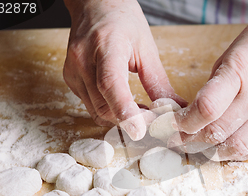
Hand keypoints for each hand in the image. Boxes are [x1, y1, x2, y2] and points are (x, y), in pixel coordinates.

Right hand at [63, 0, 185, 139]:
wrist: (94, 5)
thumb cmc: (123, 21)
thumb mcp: (147, 48)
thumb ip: (159, 83)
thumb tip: (177, 109)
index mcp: (106, 46)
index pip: (111, 84)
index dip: (125, 111)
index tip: (140, 131)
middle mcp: (83, 60)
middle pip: (104, 105)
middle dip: (129, 120)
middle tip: (153, 121)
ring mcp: (73, 71)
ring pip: (97, 111)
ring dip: (120, 119)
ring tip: (141, 112)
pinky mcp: (70, 79)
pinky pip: (91, 106)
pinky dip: (109, 111)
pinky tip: (125, 104)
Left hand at [170, 2, 247, 160]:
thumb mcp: (229, 56)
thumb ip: (212, 88)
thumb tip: (191, 118)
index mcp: (241, 71)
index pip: (207, 108)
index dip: (185, 122)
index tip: (174, 124)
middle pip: (219, 131)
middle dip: (193, 139)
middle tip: (180, 139)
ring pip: (238, 146)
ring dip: (214, 152)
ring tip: (201, 146)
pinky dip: (236, 152)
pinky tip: (224, 147)